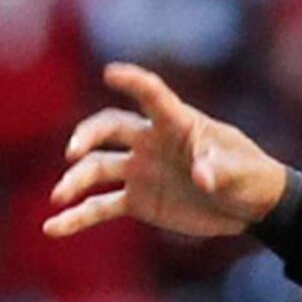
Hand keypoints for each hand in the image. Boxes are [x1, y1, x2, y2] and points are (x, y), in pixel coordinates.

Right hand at [45, 64, 290, 240]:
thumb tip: (201, 177)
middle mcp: (150, 142)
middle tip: (73, 152)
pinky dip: (77, 217)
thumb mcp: (240, 173)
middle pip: (109, 129)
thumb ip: (219, 170)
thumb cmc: (248, 177)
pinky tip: (52, 228)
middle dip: (88, 136)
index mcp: (177, 124)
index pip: (151, 96)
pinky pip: (100, 207)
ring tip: (58, 198)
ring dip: (75, 181)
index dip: (133, 82)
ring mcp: (139, 171)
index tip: (110, 73)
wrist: (248, 208)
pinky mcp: (137, 201)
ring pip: (97, 169)